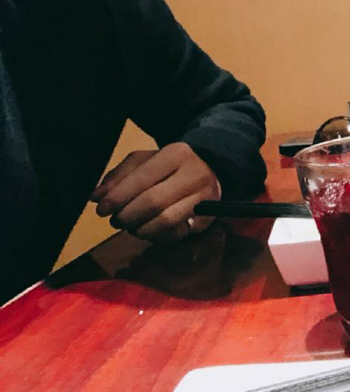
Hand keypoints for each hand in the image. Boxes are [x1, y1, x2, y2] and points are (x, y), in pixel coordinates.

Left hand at [90, 143, 220, 242]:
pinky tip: (149, 229)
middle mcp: (194, 175)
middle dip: (127, 215)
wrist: (211, 169)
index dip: (118, 196)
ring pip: (165, 222)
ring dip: (140, 229)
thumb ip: (120, 176)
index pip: (143, 178)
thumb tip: (97, 197)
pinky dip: (156, 237)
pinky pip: (175, 235)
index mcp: (176, 154)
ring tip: (131, 226)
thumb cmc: (170, 166)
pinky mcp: (207, 220)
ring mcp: (204, 199)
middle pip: (153, 202)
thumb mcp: (145, 161)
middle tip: (115, 220)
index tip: (101, 209)